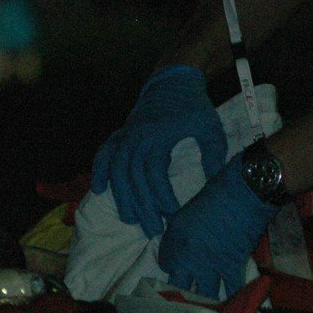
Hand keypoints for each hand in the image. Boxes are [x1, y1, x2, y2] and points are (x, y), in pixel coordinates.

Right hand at [90, 65, 226, 234]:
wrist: (173, 82)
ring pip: (117, 172)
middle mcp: (136, 138)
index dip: (161, 195)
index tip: (172, 213)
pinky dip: (98, 171)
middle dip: (142, 207)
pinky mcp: (119, 135)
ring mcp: (125, 136)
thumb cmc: (194, 108)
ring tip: (131, 219)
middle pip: (134, 179)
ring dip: (122, 197)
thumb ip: (213, 155)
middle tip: (152, 230)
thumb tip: (214, 182)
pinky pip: (103, 154)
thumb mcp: (210, 128)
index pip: (154, 173)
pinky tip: (99, 190)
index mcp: (158, 136)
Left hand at [157, 153, 277, 298]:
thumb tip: (177, 249)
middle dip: (182, 293)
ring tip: (207, 303)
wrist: (245, 192)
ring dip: (205, 299)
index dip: (171, 267)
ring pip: (203, 294)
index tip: (176, 270)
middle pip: (179, 287)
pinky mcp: (232, 267)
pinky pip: (230, 290)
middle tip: (187, 295)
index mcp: (174, 239)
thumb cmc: (217, 193)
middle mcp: (187, 257)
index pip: (166, 265)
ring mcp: (210, 265)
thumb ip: (178, 233)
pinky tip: (232, 299)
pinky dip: (232, 296)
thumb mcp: (188, 211)